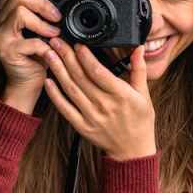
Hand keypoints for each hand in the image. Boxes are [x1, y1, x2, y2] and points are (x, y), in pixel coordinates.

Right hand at [0, 0, 62, 112]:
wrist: (28, 84)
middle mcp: (1, 20)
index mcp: (10, 11)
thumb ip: (49, 15)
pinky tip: (50, 51)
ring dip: (43, 23)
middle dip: (43, 3)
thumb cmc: (37, 57)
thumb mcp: (45, 30)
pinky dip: (43, 45)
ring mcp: (1, 36)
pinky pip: (27, 41)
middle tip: (57, 17)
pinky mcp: (7, 52)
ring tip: (55, 35)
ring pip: (19, 13)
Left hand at [42, 40, 156, 160]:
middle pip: (82, 77)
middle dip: (67, 57)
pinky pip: (65, 109)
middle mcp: (105, 105)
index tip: (78, 43)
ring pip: (71, 90)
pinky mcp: (82, 127)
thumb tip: (139, 48)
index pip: (99, 72)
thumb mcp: (144, 95)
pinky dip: (55, 95)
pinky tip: (48, 81)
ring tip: (49, 54)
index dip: (86, 57)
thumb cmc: (140, 121)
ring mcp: (92, 117)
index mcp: (121, 95)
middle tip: (57, 41)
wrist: (132, 151)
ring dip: (58, 71)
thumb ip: (139, 70)